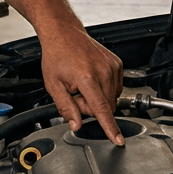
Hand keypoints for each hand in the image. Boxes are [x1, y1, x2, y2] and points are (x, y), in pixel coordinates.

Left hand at [40, 25, 124, 144]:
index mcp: (87, 78)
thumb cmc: (56, 56)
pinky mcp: (117, 63)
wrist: (64, 34)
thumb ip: (66, 107)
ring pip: (112, 98)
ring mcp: (112, 66)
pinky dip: (105, 88)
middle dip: (91, 107)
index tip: (118, 140)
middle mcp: (103, 71)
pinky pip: (116, 87)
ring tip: (83, 84)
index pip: (101, 109)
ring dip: (99, 97)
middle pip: (106, 106)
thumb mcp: (53, 85)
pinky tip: (92, 78)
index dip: (109, 127)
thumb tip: (76, 125)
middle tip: (76, 93)